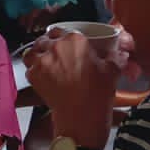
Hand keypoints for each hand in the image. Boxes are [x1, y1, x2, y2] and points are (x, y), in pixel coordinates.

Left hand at [23, 30, 120, 144]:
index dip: (67, 37)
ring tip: (46, 60)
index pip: (67, 30)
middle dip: (52, 43)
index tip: (70, 43)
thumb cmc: (97, 95)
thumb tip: (119, 53)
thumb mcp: (112, 71)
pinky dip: (33, 69)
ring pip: (34, 49)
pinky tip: (42, 74)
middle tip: (58, 52)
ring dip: (39, 53)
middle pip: (48, 38)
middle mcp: (56, 47)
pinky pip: (29, 66)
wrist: (81, 118)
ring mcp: (42, 61)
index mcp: (76, 40)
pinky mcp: (34, 76)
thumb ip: (115, 57)